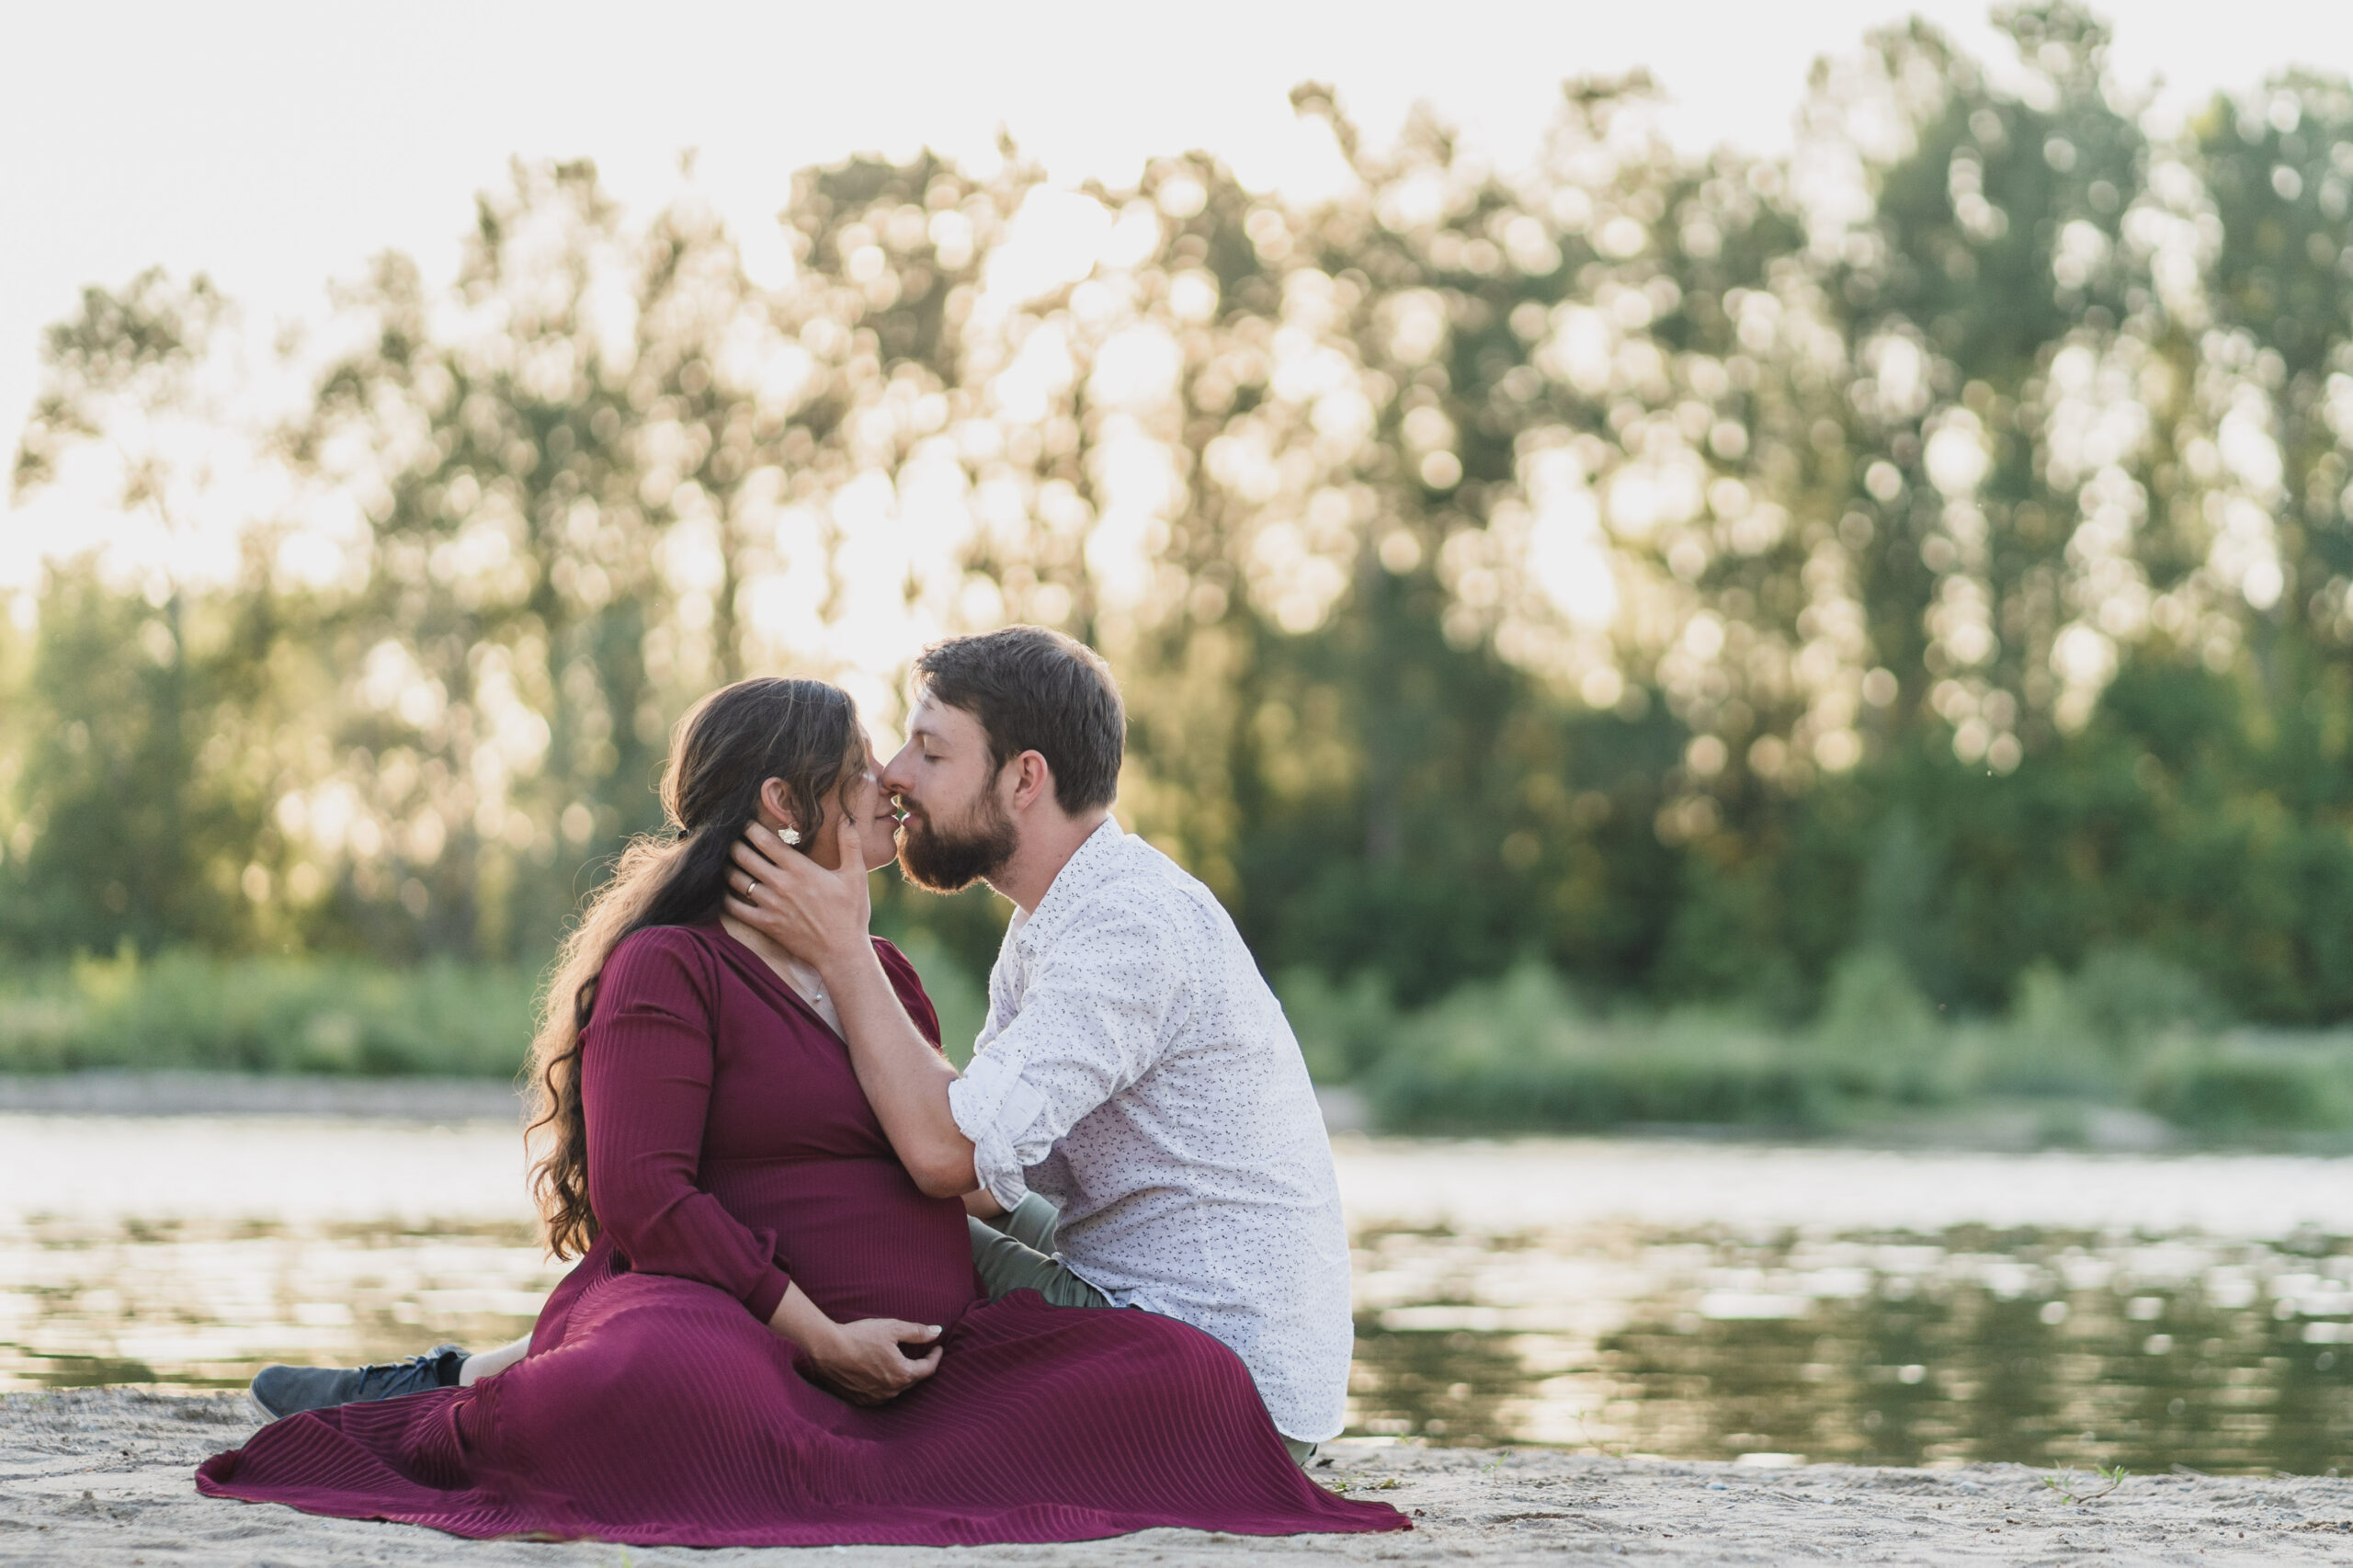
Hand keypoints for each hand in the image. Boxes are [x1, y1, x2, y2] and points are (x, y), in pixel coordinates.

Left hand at [727, 816, 871, 976]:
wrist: (842, 952)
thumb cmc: (850, 913)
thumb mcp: (856, 875)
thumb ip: (850, 844)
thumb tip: (846, 818)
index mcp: (799, 868)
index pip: (764, 840)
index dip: (750, 828)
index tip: (745, 823)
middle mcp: (780, 884)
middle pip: (744, 856)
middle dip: (735, 844)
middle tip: (732, 839)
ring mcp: (770, 905)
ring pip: (736, 880)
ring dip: (728, 867)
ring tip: (728, 861)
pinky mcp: (765, 924)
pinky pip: (735, 908)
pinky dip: (727, 898)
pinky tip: (727, 891)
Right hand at [806, 1317, 942, 1404]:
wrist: (827, 1350)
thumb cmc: (860, 1336)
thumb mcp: (892, 1328)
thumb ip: (917, 1331)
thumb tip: (937, 1331)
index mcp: (903, 1374)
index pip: (928, 1369)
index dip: (935, 1357)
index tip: (938, 1348)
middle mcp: (892, 1391)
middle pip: (913, 1379)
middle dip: (919, 1366)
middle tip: (921, 1353)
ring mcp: (876, 1398)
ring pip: (896, 1387)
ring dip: (901, 1375)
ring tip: (900, 1361)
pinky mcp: (861, 1400)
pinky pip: (880, 1393)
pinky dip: (885, 1383)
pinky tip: (881, 1372)